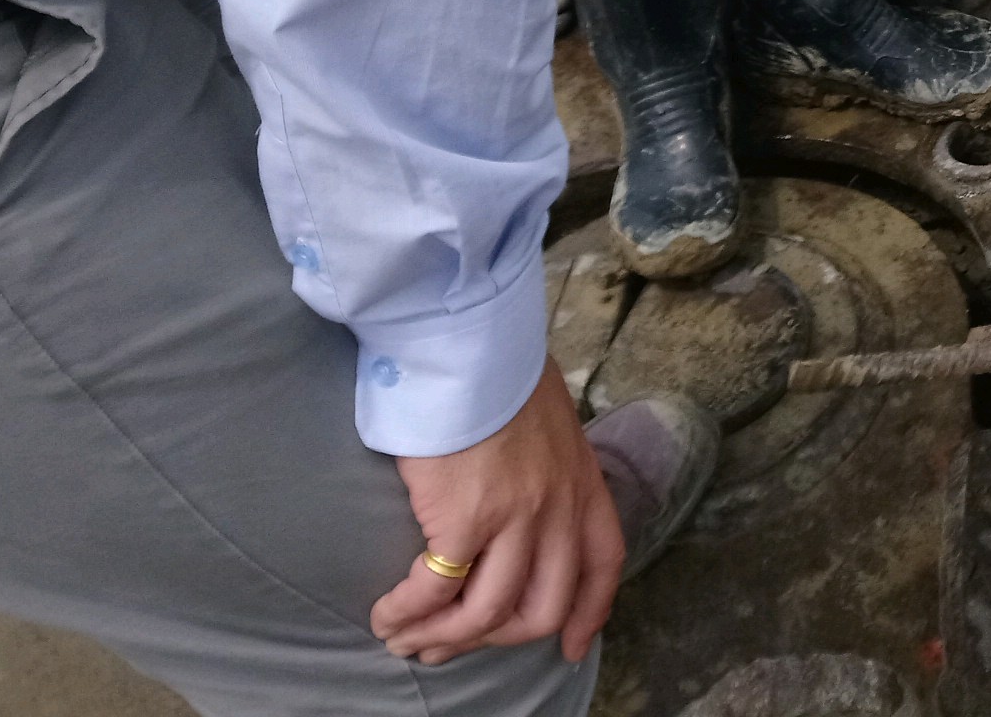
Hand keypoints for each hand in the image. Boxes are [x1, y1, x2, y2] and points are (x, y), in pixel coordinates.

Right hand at [370, 363, 623, 669]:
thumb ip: (546, 463)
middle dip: (497, 638)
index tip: (569, 646)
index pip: (603, 563)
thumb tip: (521, 488)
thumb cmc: (497, 370)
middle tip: (453, 642)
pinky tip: (386, 614)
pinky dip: (408, 613)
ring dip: (441, 638)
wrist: (468, 344)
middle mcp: (559, 508)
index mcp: (583, 482)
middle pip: (542, 607)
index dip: (588, 613)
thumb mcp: (548, 419)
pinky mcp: (465, 520)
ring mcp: (516, 518)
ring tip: (405, 638)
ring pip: (486, 613)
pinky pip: (436, 592)